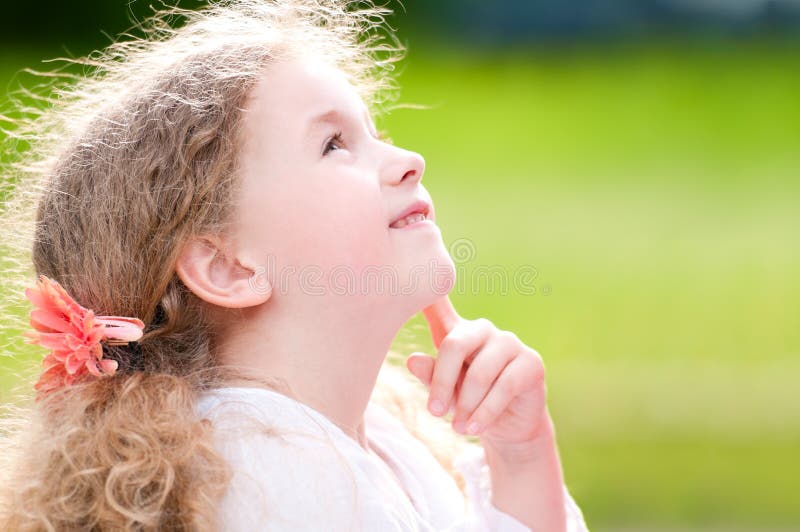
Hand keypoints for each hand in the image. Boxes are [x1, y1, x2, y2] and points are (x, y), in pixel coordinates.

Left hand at [406, 295, 549, 451]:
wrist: (508, 428)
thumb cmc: (469, 403)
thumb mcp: (445, 393)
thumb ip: (431, 375)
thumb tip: (412, 360)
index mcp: (458, 331)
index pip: (438, 307)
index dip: (425, 294)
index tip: (406, 273)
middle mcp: (484, 329)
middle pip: (455, 344)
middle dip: (442, 382)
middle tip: (433, 412)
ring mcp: (510, 343)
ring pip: (480, 372)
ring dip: (465, 405)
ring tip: (458, 428)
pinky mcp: (532, 363)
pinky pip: (504, 387)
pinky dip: (486, 412)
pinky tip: (474, 428)